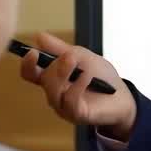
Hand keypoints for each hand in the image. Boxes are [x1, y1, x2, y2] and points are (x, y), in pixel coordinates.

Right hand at [18, 32, 136, 139]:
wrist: (123, 95)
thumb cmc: (101, 76)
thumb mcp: (81, 56)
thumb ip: (59, 48)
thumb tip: (38, 36)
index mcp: (53, 78)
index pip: (31, 73)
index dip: (27, 64)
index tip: (31, 52)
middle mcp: (55, 93)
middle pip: (43, 81)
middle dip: (54, 67)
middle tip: (68, 55)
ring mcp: (64, 106)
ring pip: (54, 92)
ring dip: (63, 75)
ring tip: (73, 61)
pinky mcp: (77, 114)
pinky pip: (70, 101)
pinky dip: (77, 87)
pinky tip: (86, 77)